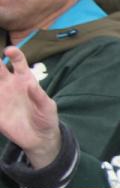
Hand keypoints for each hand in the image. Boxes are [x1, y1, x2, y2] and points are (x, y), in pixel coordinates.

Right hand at [0, 47, 61, 168]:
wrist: (40, 137)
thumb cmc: (46, 118)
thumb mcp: (48, 107)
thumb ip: (40, 96)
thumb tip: (31, 85)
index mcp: (25, 80)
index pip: (18, 62)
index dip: (14, 54)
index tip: (10, 50)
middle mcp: (9, 85)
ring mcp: (0, 96)